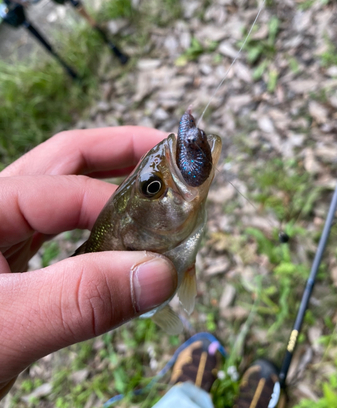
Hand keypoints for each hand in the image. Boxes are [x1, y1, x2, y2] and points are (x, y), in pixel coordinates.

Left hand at [0, 127, 177, 398]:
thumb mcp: (3, 330)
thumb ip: (76, 301)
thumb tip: (158, 274)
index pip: (63, 188)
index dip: (120, 204)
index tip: (166, 231)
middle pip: (64, 162)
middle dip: (121, 154)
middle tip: (170, 158)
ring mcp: (0, 234)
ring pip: (63, 193)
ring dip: (112, 186)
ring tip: (155, 188)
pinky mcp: (9, 261)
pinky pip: (60, 231)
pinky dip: (97, 229)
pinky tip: (121, 241)